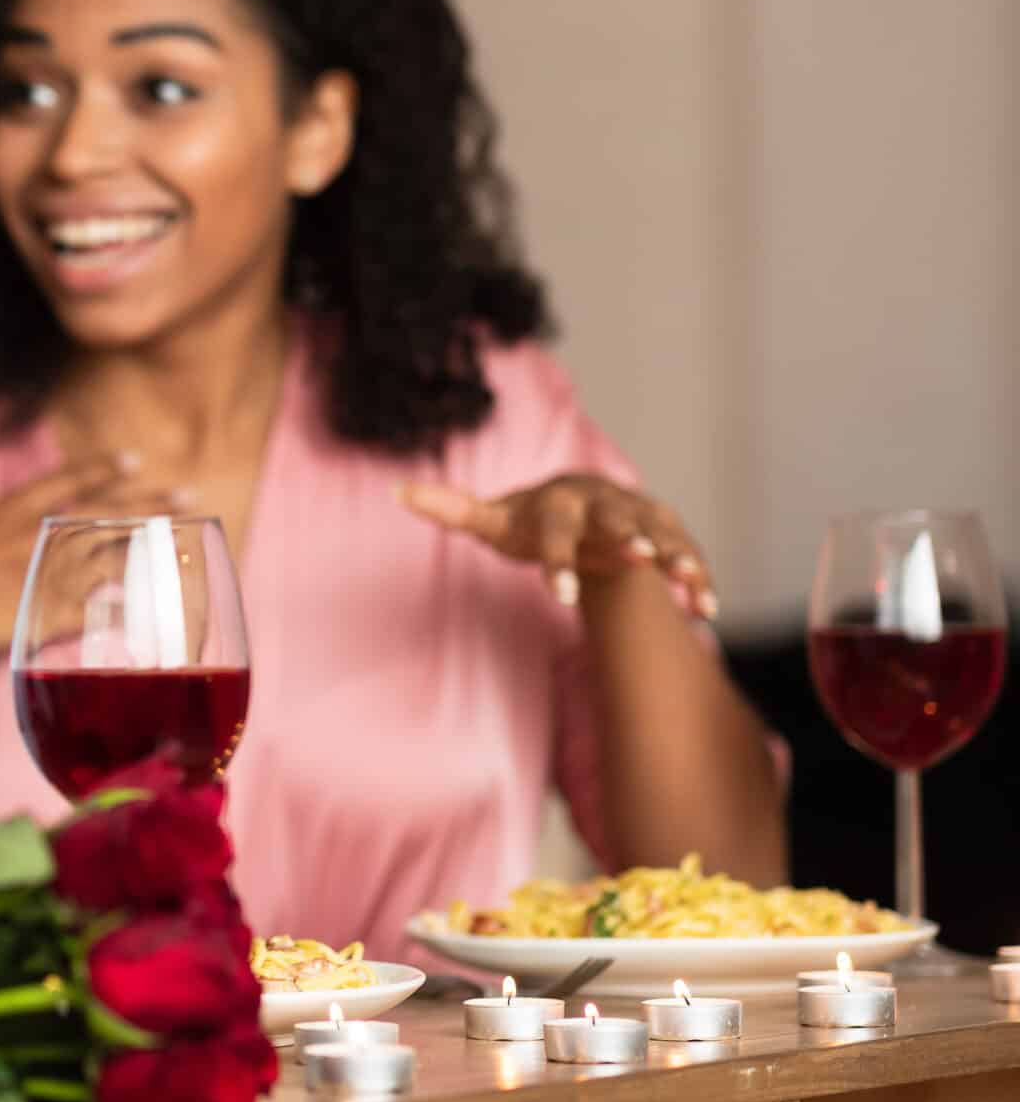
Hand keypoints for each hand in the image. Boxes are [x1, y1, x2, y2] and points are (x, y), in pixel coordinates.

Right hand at [0, 454, 191, 685]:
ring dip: (153, 550)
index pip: (65, 484)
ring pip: (112, 554)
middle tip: (188, 495)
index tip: (134, 461)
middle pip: (104, 513)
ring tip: (188, 545)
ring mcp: (47, 571)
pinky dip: (130, 606)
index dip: (101, 472)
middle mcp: (37, 536)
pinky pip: (100, 607)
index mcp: (11, 513)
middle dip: (149, 504)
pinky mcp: (49, 610)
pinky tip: (161, 604)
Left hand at [400, 473, 717, 619]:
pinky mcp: (668, 531)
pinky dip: (698, 578)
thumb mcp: (492, 519)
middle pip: (616, 517)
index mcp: (558, 502)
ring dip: (675, 555)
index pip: (555, 531)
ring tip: (687, 584)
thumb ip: (451, 509)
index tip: (556, 596)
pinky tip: (705, 610)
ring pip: (662, 532)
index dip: (556, 560)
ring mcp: (640, 514)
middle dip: (628, 536)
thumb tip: (396, 491)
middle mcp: (603, 502)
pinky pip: (688, 553)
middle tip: (640, 557)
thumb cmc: (529, 520)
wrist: (580, 503)